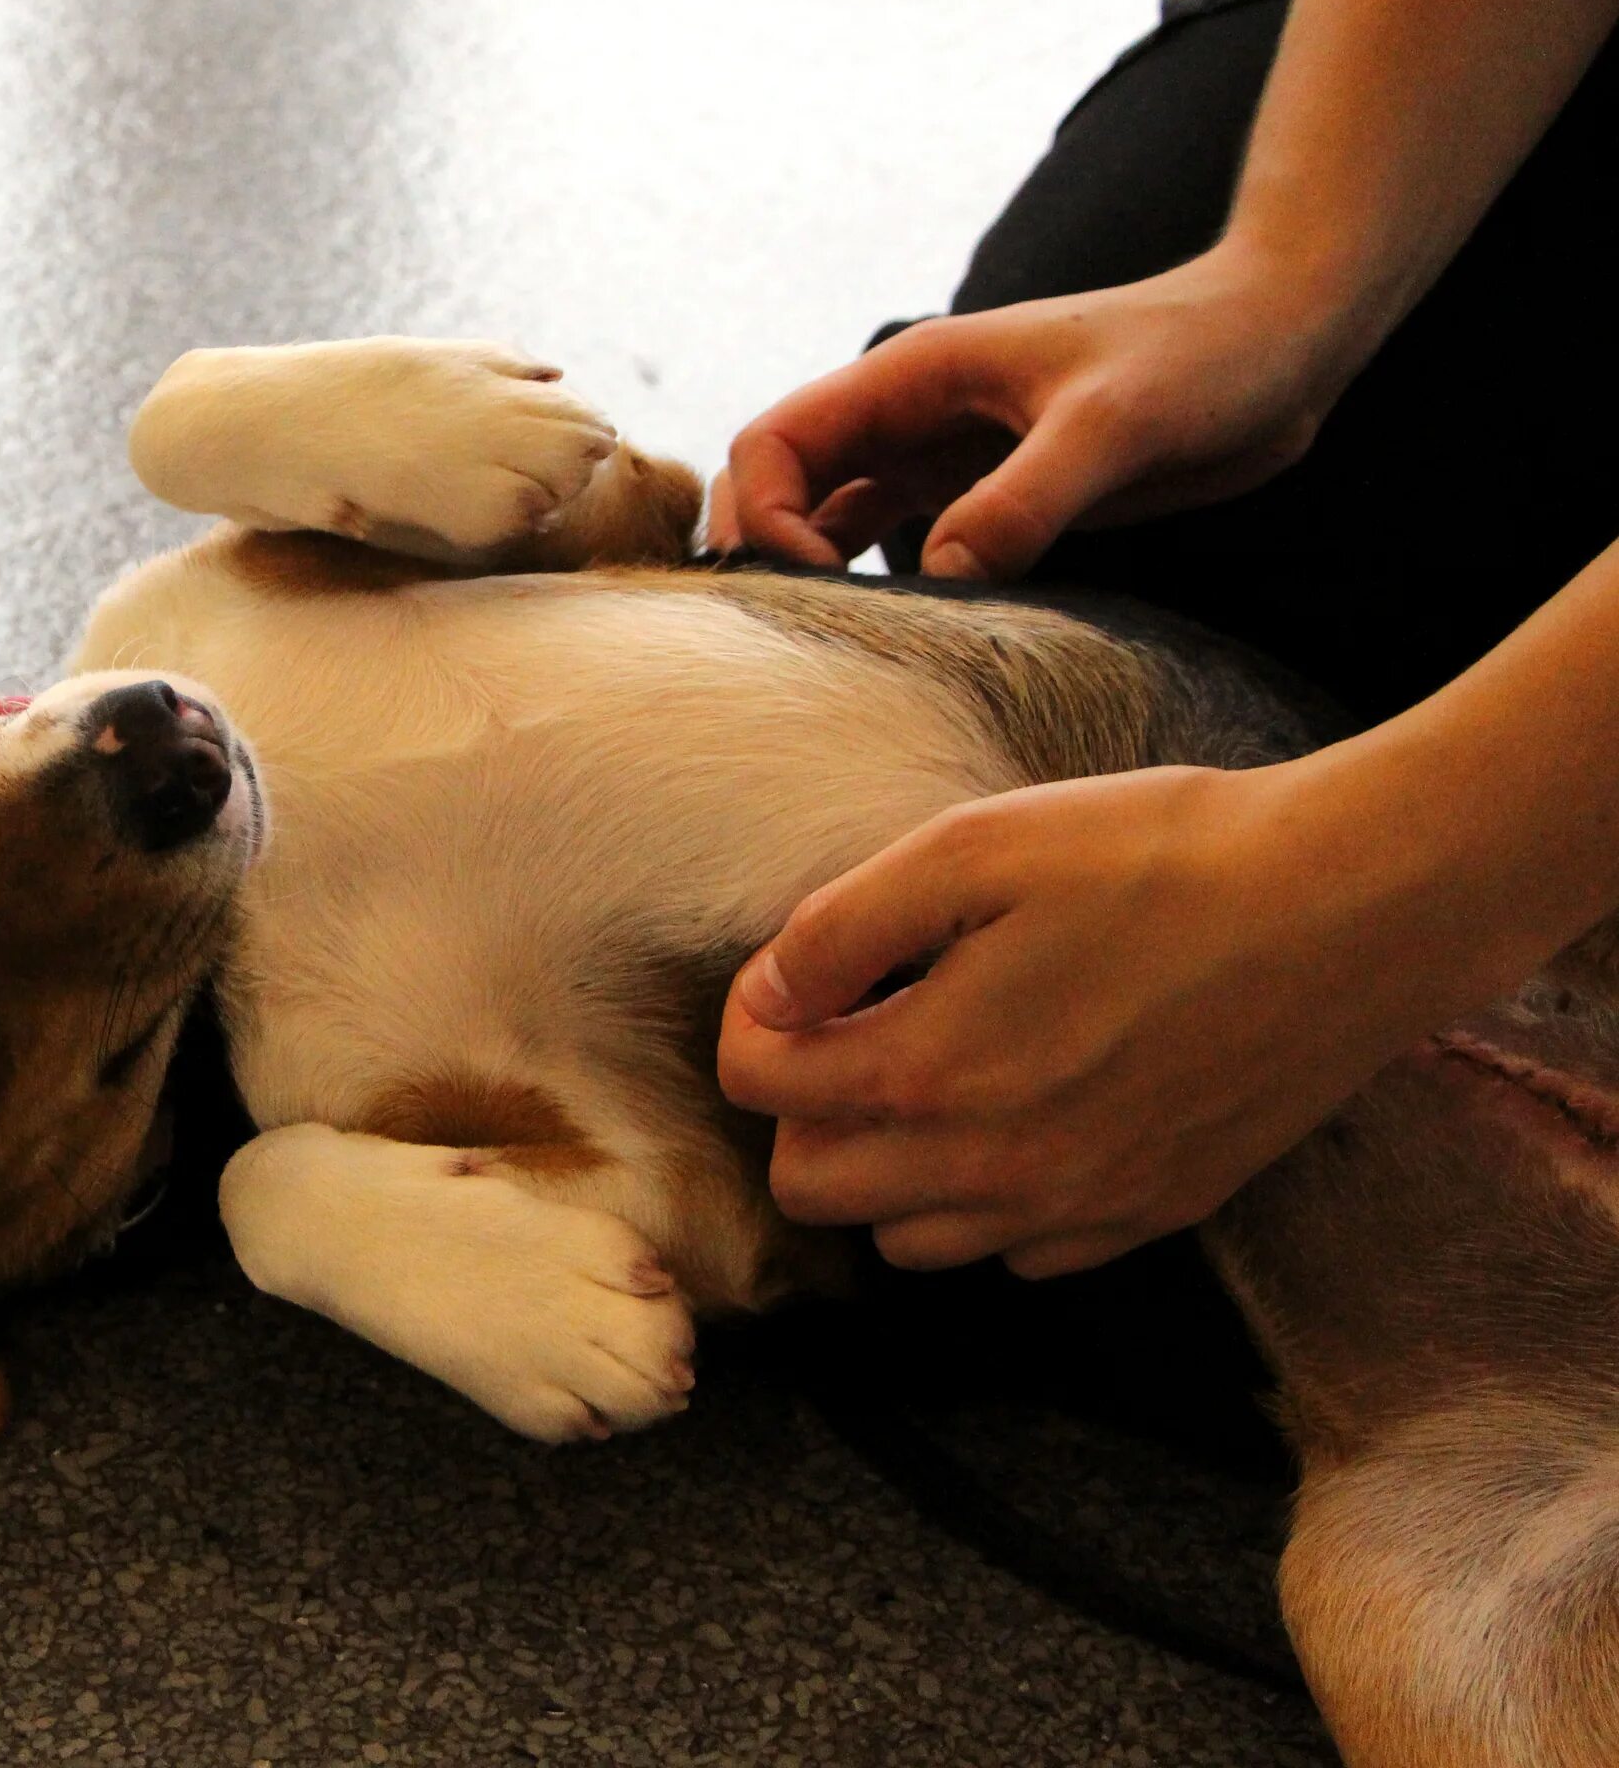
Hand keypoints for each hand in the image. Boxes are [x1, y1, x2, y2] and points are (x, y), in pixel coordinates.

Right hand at [705, 243, 1376, 577]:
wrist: (1282, 344)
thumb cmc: (1203, 358)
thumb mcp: (1114, 426)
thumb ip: (1024, 500)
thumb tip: (937, 575)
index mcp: (912, 376)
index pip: (775, 444)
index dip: (768, 516)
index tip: (821, 580)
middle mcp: (910, 416)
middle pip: (781, 486)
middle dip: (768, 552)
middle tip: (807, 631)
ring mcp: (944, 458)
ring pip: (831, 521)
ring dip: (819, 578)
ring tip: (845, 649)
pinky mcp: (987, 496)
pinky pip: (900, 546)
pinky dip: (884, 590)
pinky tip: (909, 638)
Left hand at [715, 756, 1530, 1275]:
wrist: (1350, 908)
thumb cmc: (1161, 857)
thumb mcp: (973, 848)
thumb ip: (841, 928)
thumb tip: (770, 991)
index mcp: (929, 1072)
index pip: (761, 1089)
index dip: (753, 1023)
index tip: (796, 976)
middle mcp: (992, 1169)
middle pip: (815, 1189)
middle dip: (805, 1111)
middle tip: (854, 1029)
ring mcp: (1077, 1206)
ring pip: (910, 1242)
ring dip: (889, 1170)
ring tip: (933, 1074)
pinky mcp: (1151, 1213)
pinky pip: (1019, 1256)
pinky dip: (990, 1205)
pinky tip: (1023, 1115)